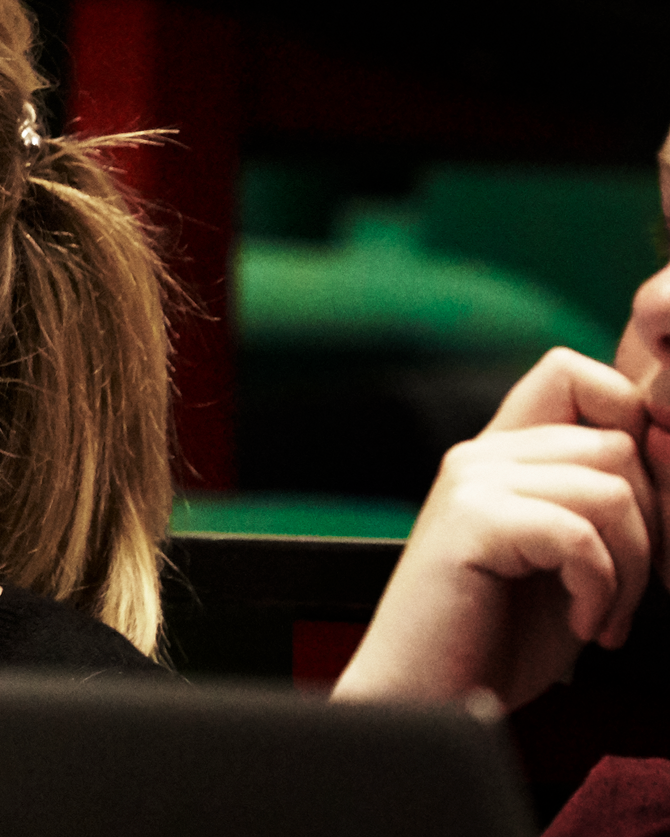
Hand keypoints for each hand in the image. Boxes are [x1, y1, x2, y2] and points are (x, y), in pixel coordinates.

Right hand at [332, 348, 656, 710]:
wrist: (427, 699)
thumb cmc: (497, 639)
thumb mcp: (566, 559)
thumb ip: (601, 502)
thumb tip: (668, 454)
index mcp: (499, 456)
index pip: (575, 374)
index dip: (629, 424)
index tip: (637, 515)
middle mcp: (480, 456)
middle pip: (618, 442)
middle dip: (649, 527)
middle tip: (623, 595)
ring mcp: (471, 482)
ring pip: (612, 487)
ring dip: (631, 567)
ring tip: (601, 616)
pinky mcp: (471, 522)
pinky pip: (580, 534)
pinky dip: (600, 589)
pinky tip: (581, 625)